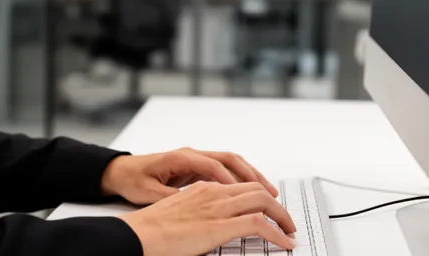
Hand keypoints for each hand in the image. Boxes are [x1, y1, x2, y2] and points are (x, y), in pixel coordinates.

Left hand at [101, 147, 278, 204]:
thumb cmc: (133, 180)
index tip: (250, 197)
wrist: (121, 171)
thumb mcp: (150, 193)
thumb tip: (194, 203)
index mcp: (182, 158)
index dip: (234, 182)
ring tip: (270, 193)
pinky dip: (240, 179)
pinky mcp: (196, 166)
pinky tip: (251, 192)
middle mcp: (192, 154)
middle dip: (253, 176)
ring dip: (251, 176)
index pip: (215, 167)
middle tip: (272, 194)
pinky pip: (224, 169)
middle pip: (230, 160)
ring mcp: (195, 158)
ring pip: (231, 163)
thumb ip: (173, 196)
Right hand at [120, 181, 296, 255]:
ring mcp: (218, 207)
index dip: (260, 196)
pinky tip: (284, 243)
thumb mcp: (178, 213)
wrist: (138, 234)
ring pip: (263, 202)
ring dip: (282, 217)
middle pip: (256, 189)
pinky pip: (259, 224)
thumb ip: (197, 213)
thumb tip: (207, 227)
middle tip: (286, 221)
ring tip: (290, 231)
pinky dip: (277, 233)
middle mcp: (213, 192)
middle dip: (277, 205)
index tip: (269, 210)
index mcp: (203, 188)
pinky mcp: (220, 225)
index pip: (240, 185)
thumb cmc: (150, 229)